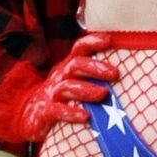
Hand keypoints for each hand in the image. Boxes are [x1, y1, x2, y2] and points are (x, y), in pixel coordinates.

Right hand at [0, 34, 119, 144]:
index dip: (92, 42)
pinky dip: (71, 113)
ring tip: (103, 94)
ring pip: (67, 87)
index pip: (79, 49)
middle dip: (95, 67)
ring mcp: (52, 94)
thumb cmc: (62, 97)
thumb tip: (127, 70)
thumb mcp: (75, 81)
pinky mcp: (45, 112)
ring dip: (86, 89)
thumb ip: (94, 75)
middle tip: (115, 73)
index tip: (110, 40)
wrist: (29, 116)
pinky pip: (57, 110)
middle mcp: (60, 76)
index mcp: (69, 67)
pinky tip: (85, 116)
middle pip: (76, 65)